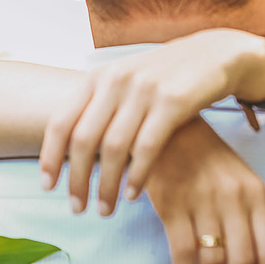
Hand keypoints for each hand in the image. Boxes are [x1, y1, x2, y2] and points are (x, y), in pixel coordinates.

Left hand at [39, 29, 264, 213]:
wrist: (216, 54)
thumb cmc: (167, 76)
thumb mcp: (128, 81)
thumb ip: (100, 106)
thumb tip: (70, 146)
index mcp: (98, 76)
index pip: (60, 122)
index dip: (51, 158)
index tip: (48, 187)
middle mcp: (116, 80)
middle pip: (83, 140)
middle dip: (77, 180)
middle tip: (78, 209)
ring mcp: (144, 89)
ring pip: (113, 148)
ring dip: (106, 185)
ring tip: (106, 209)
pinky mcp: (173, 101)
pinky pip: (146, 148)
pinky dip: (137, 175)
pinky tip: (133, 194)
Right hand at [146, 117, 264, 263]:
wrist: (168, 126)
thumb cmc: (206, 158)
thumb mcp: (238, 179)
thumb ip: (249, 216)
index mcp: (257, 194)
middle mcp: (234, 200)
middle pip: (244, 262)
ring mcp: (203, 201)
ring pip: (214, 262)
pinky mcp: (172, 204)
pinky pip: (183, 252)